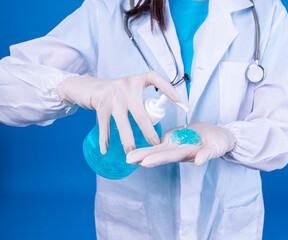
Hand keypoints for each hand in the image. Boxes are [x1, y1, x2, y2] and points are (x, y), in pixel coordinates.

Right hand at [57, 71, 179, 153]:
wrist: (84, 86)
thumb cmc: (113, 93)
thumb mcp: (128, 91)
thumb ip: (140, 102)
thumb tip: (155, 121)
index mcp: (136, 81)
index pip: (154, 78)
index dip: (167, 87)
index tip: (178, 100)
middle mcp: (126, 85)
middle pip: (140, 113)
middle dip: (148, 132)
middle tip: (155, 144)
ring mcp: (112, 94)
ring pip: (123, 122)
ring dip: (127, 140)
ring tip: (132, 152)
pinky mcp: (100, 102)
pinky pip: (104, 124)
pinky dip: (105, 138)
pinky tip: (106, 149)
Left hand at [126, 122, 235, 167]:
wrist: (218, 136)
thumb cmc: (220, 142)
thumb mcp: (217, 147)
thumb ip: (208, 154)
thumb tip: (198, 162)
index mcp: (189, 153)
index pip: (172, 156)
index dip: (159, 158)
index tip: (146, 162)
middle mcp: (179, 151)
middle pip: (160, 154)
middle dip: (145, 156)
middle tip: (129, 159)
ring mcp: (175, 145)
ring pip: (157, 148)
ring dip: (143, 152)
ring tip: (128, 157)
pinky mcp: (173, 138)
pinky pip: (159, 141)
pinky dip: (148, 144)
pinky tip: (135, 148)